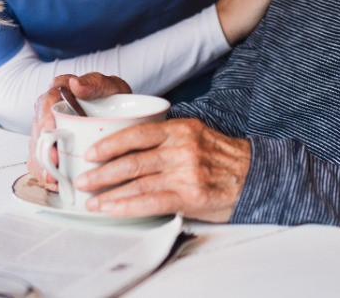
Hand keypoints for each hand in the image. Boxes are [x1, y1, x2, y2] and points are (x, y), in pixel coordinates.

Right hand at [28, 73, 131, 190]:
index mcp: (59, 92)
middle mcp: (49, 111)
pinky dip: (46, 174)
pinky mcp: (52, 149)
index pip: (46, 103)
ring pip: (37, 149)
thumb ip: (94, 83)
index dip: (46, 118)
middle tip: (53, 163)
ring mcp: (49, 131)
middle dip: (43, 149)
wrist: (123, 114)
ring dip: (42, 166)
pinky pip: (42, 162)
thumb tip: (76, 84)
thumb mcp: (111, 86)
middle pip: (38, 130)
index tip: (51, 131)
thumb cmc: (114, 99)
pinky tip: (54, 184)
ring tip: (53, 180)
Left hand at [74, 119, 250, 221]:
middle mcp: (181, 148)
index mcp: (180, 129)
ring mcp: (185, 172)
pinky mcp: (190, 195)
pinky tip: (113, 209)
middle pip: (132, 159)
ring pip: (137, 182)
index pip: (137, 133)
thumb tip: (131, 146)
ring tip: (92, 200)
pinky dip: (128, 206)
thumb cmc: (223, 159)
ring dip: (109, 193)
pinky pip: (151, 201)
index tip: (92, 152)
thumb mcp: (197, 136)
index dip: (111, 143)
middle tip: (83, 179)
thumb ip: (167, 138)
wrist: (256, 177)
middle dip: (102, 172)